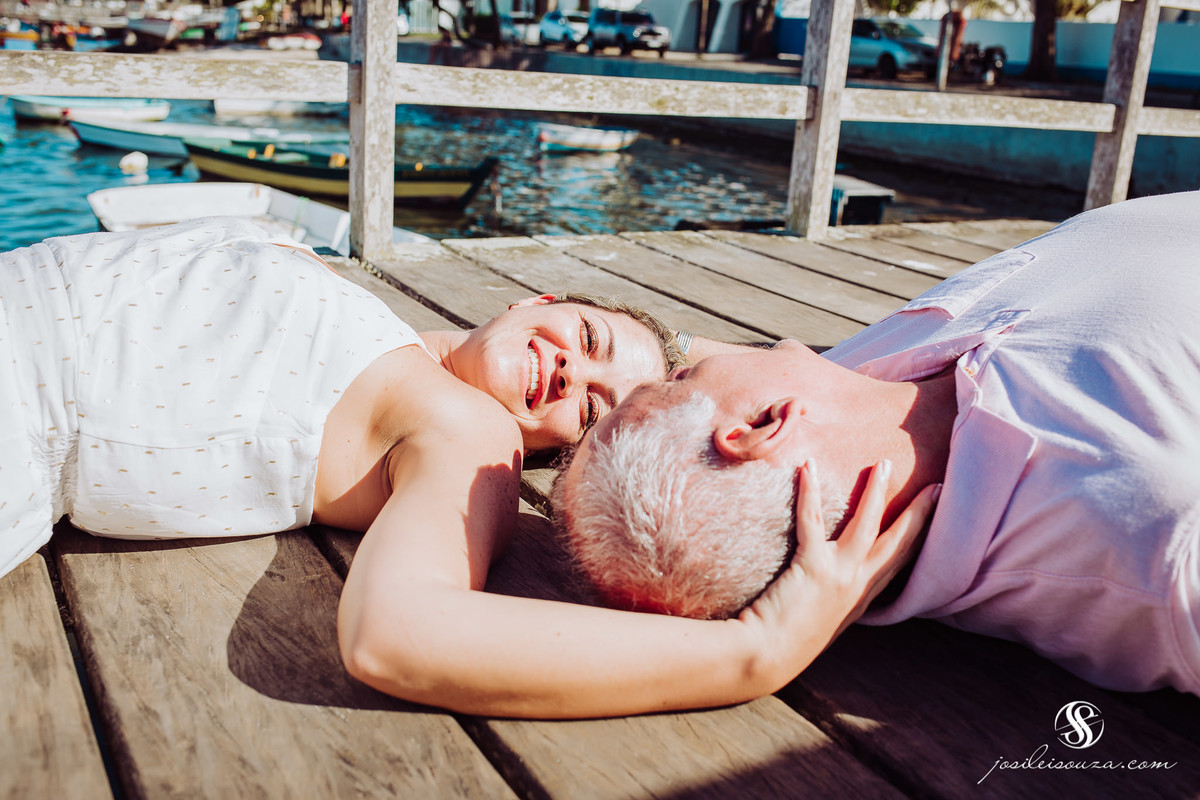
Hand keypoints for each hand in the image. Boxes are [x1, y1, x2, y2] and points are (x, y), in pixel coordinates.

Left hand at [737, 459, 938, 685]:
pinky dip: (810, 491)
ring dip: (876, 492)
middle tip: (937, 487)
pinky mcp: (814, 567)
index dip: (919, 537)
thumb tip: (835, 579)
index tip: (933, 516)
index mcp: (864, 598)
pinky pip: (813, 520)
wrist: (764, 657)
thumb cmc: (784, 640)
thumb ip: (835, 598)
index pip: (899, 562)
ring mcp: (840, 576)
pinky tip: (808, 467)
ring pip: (866, 525)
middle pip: (898, 542)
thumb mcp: (823, 619)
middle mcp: (859, 587)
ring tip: (883, 465)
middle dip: (920, 512)